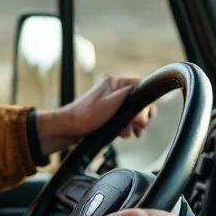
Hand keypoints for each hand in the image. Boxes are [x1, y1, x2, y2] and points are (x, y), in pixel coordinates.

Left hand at [35, 75, 154, 156]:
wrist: (68, 129)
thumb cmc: (86, 115)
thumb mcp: (113, 102)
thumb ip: (131, 95)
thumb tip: (147, 95)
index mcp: (115, 82)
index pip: (141, 85)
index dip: (145, 101)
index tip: (143, 113)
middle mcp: (113, 90)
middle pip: (138, 100)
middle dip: (139, 116)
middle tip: (137, 126)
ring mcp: (111, 102)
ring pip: (132, 112)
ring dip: (132, 124)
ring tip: (127, 131)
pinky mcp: (108, 114)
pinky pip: (124, 119)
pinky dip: (125, 127)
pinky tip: (121, 134)